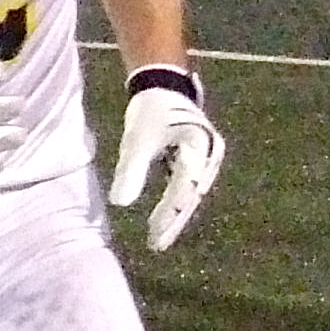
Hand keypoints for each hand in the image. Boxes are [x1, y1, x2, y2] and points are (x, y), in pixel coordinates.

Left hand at [108, 67, 224, 250]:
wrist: (164, 84)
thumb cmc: (152, 108)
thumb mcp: (138, 139)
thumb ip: (132, 171)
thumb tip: (120, 204)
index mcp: (198, 151)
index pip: (182, 192)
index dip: (168, 217)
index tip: (154, 238)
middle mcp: (209, 157)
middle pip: (190, 196)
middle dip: (173, 222)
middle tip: (157, 245)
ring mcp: (207, 158)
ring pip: (190, 193)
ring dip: (176, 214)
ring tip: (160, 237)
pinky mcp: (198, 158)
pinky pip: (187, 184)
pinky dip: (176, 200)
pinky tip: (164, 216)